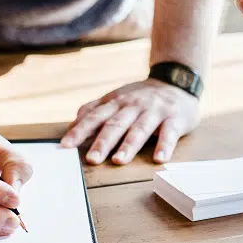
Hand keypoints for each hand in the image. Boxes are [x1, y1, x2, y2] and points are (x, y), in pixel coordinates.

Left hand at [61, 78, 199, 164]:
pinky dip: (165, 146)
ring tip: (119, 160)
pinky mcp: (175, 119)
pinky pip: (169, 133)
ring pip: (140, 129)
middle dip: (103, 142)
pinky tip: (159, 159)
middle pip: (115, 125)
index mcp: (116, 103)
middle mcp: (133, 106)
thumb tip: (72, 125)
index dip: (80, 131)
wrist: (177, 82)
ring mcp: (154, 112)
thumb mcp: (116, 98)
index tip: (65, 145)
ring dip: (129, 145)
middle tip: (92, 159)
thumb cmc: (142, 97)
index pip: (95, 117)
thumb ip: (95, 110)